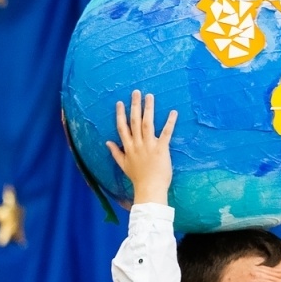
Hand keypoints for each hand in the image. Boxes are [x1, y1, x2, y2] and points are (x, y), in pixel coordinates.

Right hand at [106, 90, 177, 206]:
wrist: (149, 189)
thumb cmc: (138, 178)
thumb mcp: (123, 165)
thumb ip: (115, 153)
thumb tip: (107, 143)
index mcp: (128, 148)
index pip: (122, 128)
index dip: (120, 114)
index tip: (119, 103)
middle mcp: (137, 144)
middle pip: (134, 121)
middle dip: (134, 106)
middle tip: (136, 92)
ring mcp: (149, 146)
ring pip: (147, 124)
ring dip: (148, 109)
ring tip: (150, 96)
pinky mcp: (161, 149)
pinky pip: (165, 133)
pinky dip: (169, 123)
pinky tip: (173, 112)